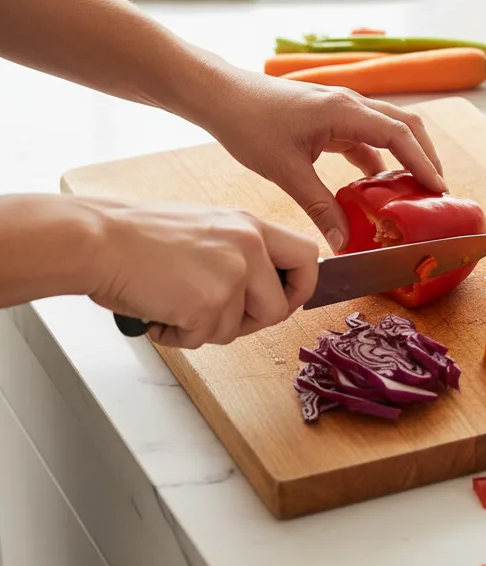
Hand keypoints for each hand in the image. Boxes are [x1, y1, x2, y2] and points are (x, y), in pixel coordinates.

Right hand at [82, 198, 318, 348]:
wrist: (98, 240)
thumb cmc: (138, 236)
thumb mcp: (206, 228)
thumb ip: (239, 252)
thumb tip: (262, 287)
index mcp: (250, 226)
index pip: (307, 255)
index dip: (301, 286)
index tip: (285, 300)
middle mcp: (249, 247)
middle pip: (280, 306)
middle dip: (252, 323)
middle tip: (217, 318)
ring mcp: (231, 275)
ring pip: (238, 329)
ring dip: (206, 329)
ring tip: (173, 304)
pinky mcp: (208, 304)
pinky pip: (203, 339)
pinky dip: (178, 335)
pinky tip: (159, 313)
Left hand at [197, 68, 446, 252]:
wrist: (221, 96)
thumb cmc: (249, 124)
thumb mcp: (287, 171)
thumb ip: (320, 207)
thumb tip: (343, 242)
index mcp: (344, 111)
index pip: (400, 135)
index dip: (424, 163)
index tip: (439, 190)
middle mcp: (350, 104)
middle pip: (406, 125)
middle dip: (426, 156)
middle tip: (437, 191)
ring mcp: (342, 108)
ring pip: (388, 129)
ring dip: (405, 156)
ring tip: (415, 190)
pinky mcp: (331, 117)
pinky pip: (366, 137)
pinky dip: (378, 159)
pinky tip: (376, 185)